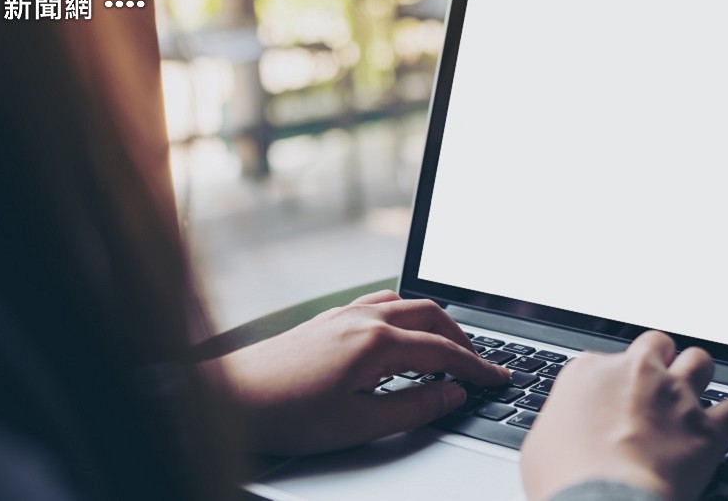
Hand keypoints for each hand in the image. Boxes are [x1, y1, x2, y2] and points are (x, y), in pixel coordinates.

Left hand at [220, 290, 509, 454]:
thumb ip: (414, 406)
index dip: (476, 367)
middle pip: (431, 315)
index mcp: (376, 343)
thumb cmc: (287, 414)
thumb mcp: (359, 423)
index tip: (497, 378)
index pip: (443, 351)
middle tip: (478, 364)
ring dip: (434, 322)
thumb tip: (452, 393)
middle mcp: (362, 318)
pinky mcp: (327, 319)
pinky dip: (404, 314)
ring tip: (446, 347)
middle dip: (462, 338)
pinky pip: (379, 303)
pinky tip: (399, 333)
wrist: (229, 397)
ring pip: (405, 304)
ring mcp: (342, 314)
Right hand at [520, 331, 727, 500]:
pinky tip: (720, 429)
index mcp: (590, 373)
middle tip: (654, 386)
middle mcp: (635, 373)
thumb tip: (566, 433)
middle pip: (656, 344)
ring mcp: (674, 396)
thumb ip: (561, 422)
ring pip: (700, 361)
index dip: (610, 382)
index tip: (610, 400)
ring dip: (697, 377)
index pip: (604, 360)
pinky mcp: (707, 428)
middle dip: (658, 361)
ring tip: (691, 397)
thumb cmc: (564, 478)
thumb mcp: (540, 443)